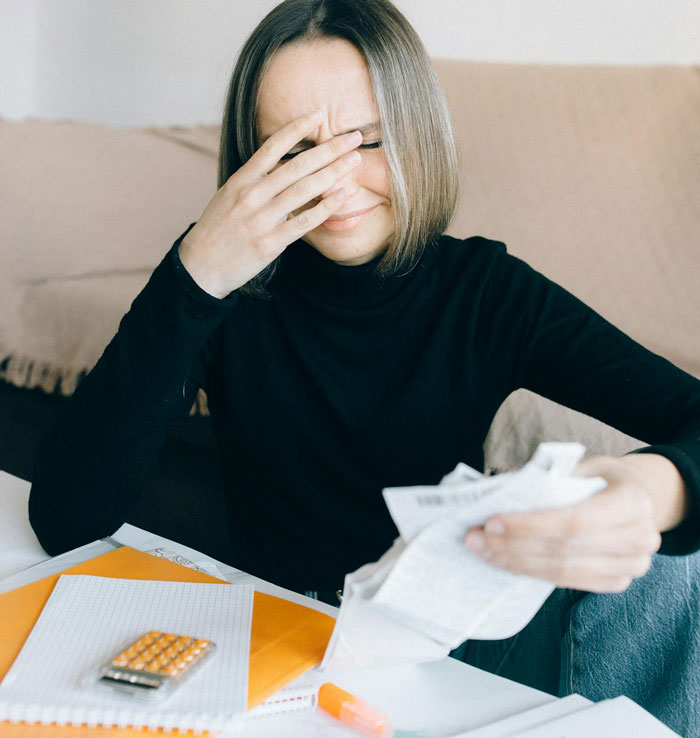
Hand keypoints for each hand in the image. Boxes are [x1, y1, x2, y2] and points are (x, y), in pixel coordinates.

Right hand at [178, 110, 362, 297]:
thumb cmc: (219, 228)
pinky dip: (325, 207)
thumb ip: (255, 179)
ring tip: (355, 160)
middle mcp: (252, 195)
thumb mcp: (230, 195)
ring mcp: (262, 219)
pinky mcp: (271, 242)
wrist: (201, 265)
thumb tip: (283, 163)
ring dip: (334, 172)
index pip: (272, 146)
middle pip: (297, 165)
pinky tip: (342, 195)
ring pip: (304, 190)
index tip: (319, 114)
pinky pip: (304, 221)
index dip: (297, 128)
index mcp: (241, 180)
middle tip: (354, 137)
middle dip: (329, 149)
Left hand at [464, 455, 663, 592]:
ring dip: (516, 563)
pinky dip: (532, 572)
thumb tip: (498, 495)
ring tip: (483, 552)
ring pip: (562, 571)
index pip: (573, 522)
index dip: (529, 526)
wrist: (637, 496)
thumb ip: (549, 480)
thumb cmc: (600, 477)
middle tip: (475, 539)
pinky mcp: (616, 582)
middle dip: (513, 546)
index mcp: (632, 502)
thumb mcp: (580, 467)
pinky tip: (506, 562)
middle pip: (563, 550)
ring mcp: (631, 566)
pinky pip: (567, 581)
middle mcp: (639, 539)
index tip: (491, 523)